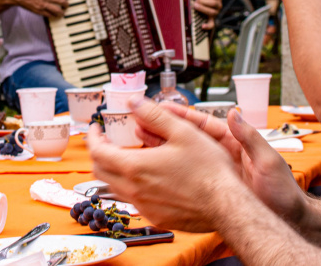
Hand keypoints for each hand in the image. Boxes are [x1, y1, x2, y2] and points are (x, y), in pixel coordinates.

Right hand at [4, 0, 67, 17]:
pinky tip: (53, 15)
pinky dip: (53, 15)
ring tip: (62, 13)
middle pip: (62, 1)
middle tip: (66, 5)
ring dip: (61, 12)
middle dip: (66, 4)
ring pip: (58, 10)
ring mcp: (43, 4)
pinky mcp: (39, 10)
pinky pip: (49, 15)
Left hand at [89, 100, 308, 232]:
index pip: (97, 152)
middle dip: (99, 154)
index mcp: (135, 167)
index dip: (92, 138)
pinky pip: (133, 200)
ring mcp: (144, 206)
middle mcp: (134, 190)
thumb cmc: (209, 171)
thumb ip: (154, 115)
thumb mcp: (183, 131)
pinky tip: (147, 178)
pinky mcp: (156, 217)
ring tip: (126, 157)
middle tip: (107, 142)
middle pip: (100, 171)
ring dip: (113, 170)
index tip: (95, 129)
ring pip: (115, 188)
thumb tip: (134, 102)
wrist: (227, 206)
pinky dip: (130, 186)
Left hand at [191, 0, 222, 29]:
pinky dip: (208, 26)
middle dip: (203, 1)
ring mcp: (216, 13)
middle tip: (195, 0)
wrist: (207, 5)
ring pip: (212, 12)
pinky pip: (212, 24)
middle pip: (213, 3)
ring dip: (204, 9)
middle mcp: (218, 5)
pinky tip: (202, 26)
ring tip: (195, 6)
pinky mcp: (212, 20)